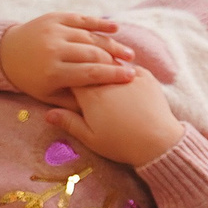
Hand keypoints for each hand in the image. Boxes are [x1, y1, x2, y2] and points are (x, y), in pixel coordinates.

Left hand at [0, 12, 135, 107]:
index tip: (131, 78)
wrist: (6, 53)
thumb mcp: (49, 97)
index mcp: (52, 72)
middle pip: (93, 54)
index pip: (90, 73)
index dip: (113, 75)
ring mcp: (54, 31)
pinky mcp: (54, 18)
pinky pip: (81, 19)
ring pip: (90, 36)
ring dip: (111, 44)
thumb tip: (100, 108)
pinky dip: (99, 23)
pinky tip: (116, 28)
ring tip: (127, 53)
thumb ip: (73, 102)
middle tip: (132, 66)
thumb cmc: (32, 81)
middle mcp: (53, 49)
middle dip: (115, 60)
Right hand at [42, 70, 182, 167]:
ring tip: (106, 81)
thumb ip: (69, 123)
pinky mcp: (145, 76)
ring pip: (110, 64)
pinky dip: (125, 73)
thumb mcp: (91, 138)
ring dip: (106, 69)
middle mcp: (107, 80)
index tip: (69, 84)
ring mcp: (127, 76)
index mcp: (90, 95)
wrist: (158, 142)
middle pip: (90, 67)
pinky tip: (123, 81)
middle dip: (87, 72)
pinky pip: (130, 68)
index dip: (70, 80)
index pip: (72, 78)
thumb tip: (48, 114)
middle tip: (88, 81)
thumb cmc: (122, 144)